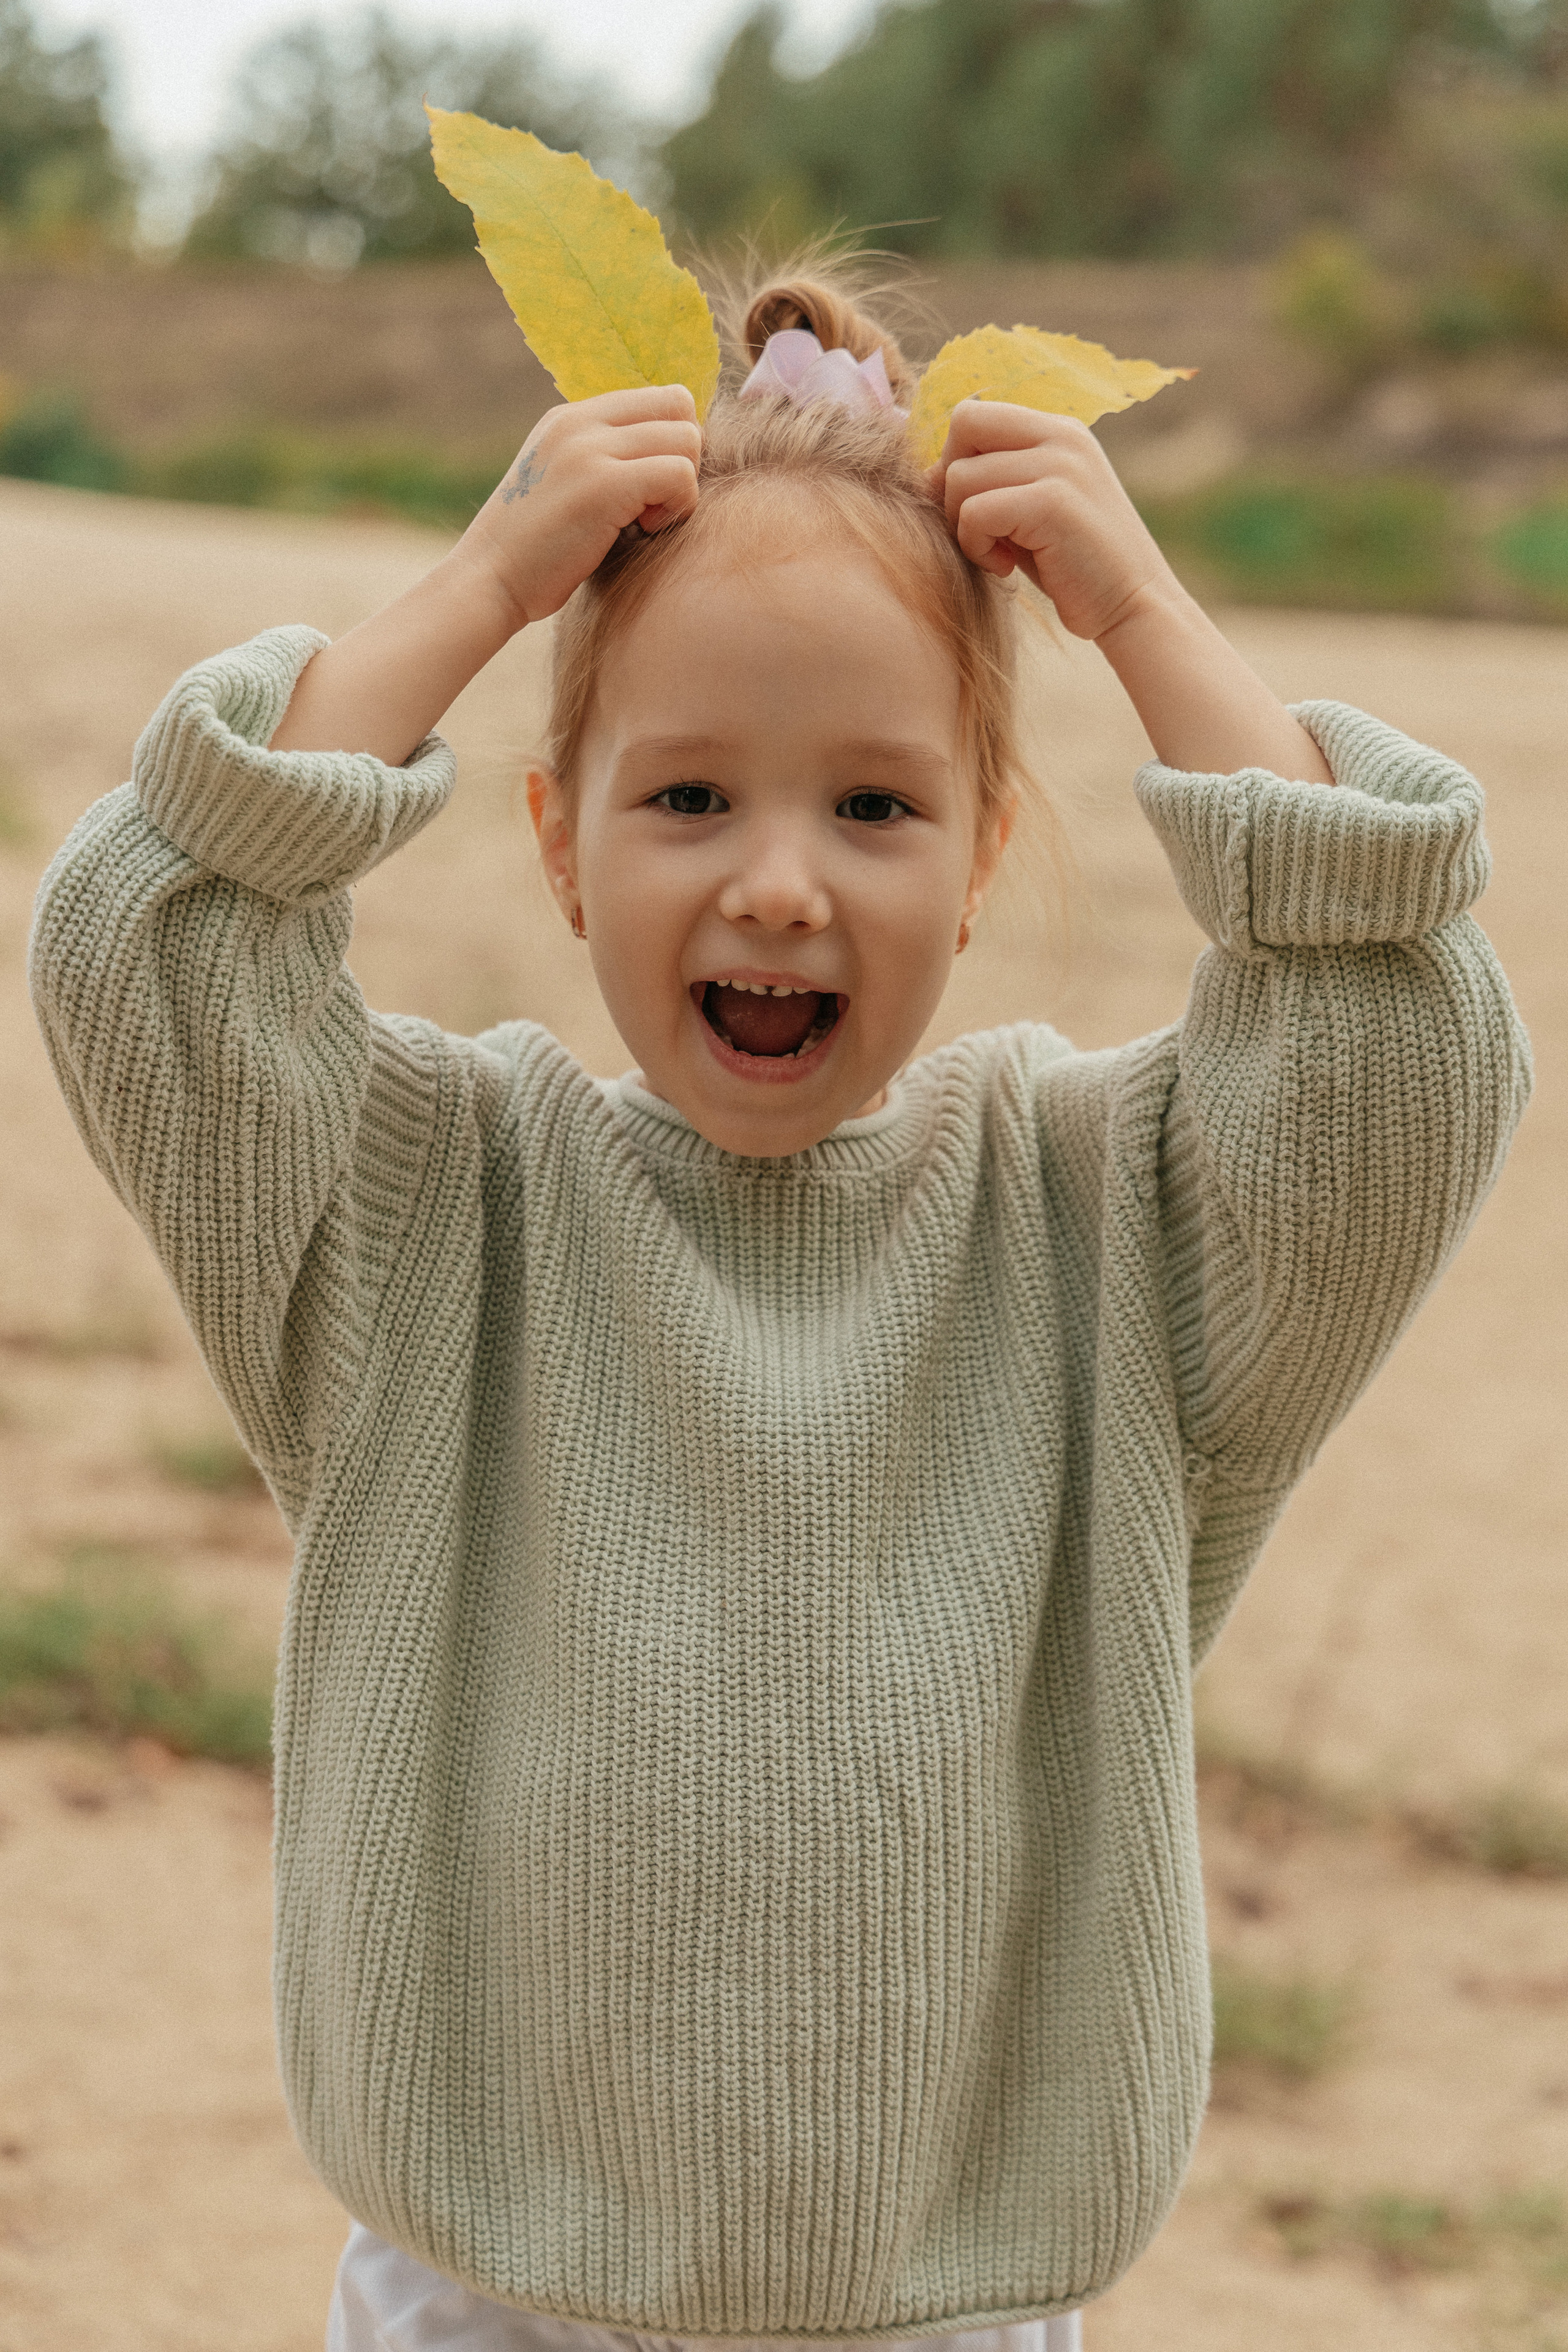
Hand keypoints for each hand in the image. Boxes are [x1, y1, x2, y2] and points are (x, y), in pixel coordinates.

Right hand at [462, 385, 702, 629]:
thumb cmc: (533, 551)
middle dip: (683, 459)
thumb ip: (603, 460)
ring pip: (686, 439)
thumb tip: (665, 458)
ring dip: (682, 485)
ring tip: (646, 519)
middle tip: (655, 503)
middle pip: (679, 408)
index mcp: (571, 417)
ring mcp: (590, 448)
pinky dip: (678, 507)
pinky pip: (680, 474)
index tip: (653, 485)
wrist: (488, 581)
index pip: (659, 397)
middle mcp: (581, 420)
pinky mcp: (604, 484)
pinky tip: (643, 530)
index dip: (673, 441)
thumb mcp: (562, 484)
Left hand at [931, 399, 1332, 781]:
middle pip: (963, 425)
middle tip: (976, 529)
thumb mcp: (1034, 511)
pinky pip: (975, 511)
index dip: (955, 458)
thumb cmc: (1076, 568)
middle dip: (951, 483)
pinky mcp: (1053, 501)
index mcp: (1059, 431)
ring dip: (963, 525)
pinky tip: (1005, 568)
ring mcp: (1060, 464)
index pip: (976, 412)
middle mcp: (1061, 436)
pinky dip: (975, 546)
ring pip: (961, 475)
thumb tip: (927, 475)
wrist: (1134, 607)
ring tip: (997, 554)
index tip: (971, 510)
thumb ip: (996, 481)